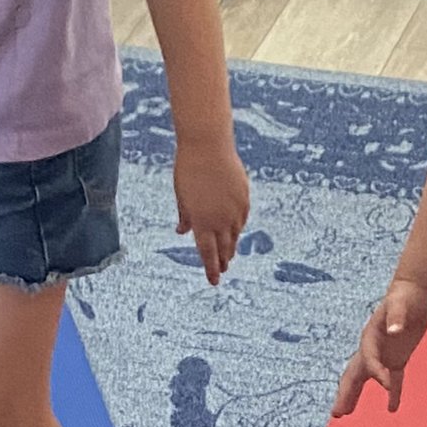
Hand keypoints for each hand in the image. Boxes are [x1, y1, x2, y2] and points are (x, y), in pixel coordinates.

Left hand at [173, 133, 249, 282]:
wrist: (208, 144)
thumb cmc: (188, 169)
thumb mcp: (182, 196)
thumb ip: (185, 217)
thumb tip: (182, 232)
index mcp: (202, 222)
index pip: (207, 254)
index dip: (211, 269)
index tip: (214, 281)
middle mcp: (220, 220)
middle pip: (224, 248)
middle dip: (223, 261)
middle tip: (222, 270)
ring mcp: (234, 209)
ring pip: (235, 235)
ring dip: (231, 246)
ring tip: (229, 254)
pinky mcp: (243, 197)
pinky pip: (242, 219)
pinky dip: (238, 227)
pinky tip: (236, 230)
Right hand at [332, 279, 426, 417]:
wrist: (411, 293)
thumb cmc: (404, 297)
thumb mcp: (400, 303)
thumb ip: (396, 317)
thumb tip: (394, 331)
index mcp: (370, 337)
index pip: (369, 360)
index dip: (377, 373)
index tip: (389, 384)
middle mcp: (372, 349)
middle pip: (353, 375)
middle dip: (345, 393)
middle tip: (337, 413)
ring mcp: (382, 356)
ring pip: (364, 379)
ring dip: (354, 396)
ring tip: (345, 413)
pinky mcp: (396, 359)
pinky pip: (393, 380)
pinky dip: (393, 394)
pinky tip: (392, 409)